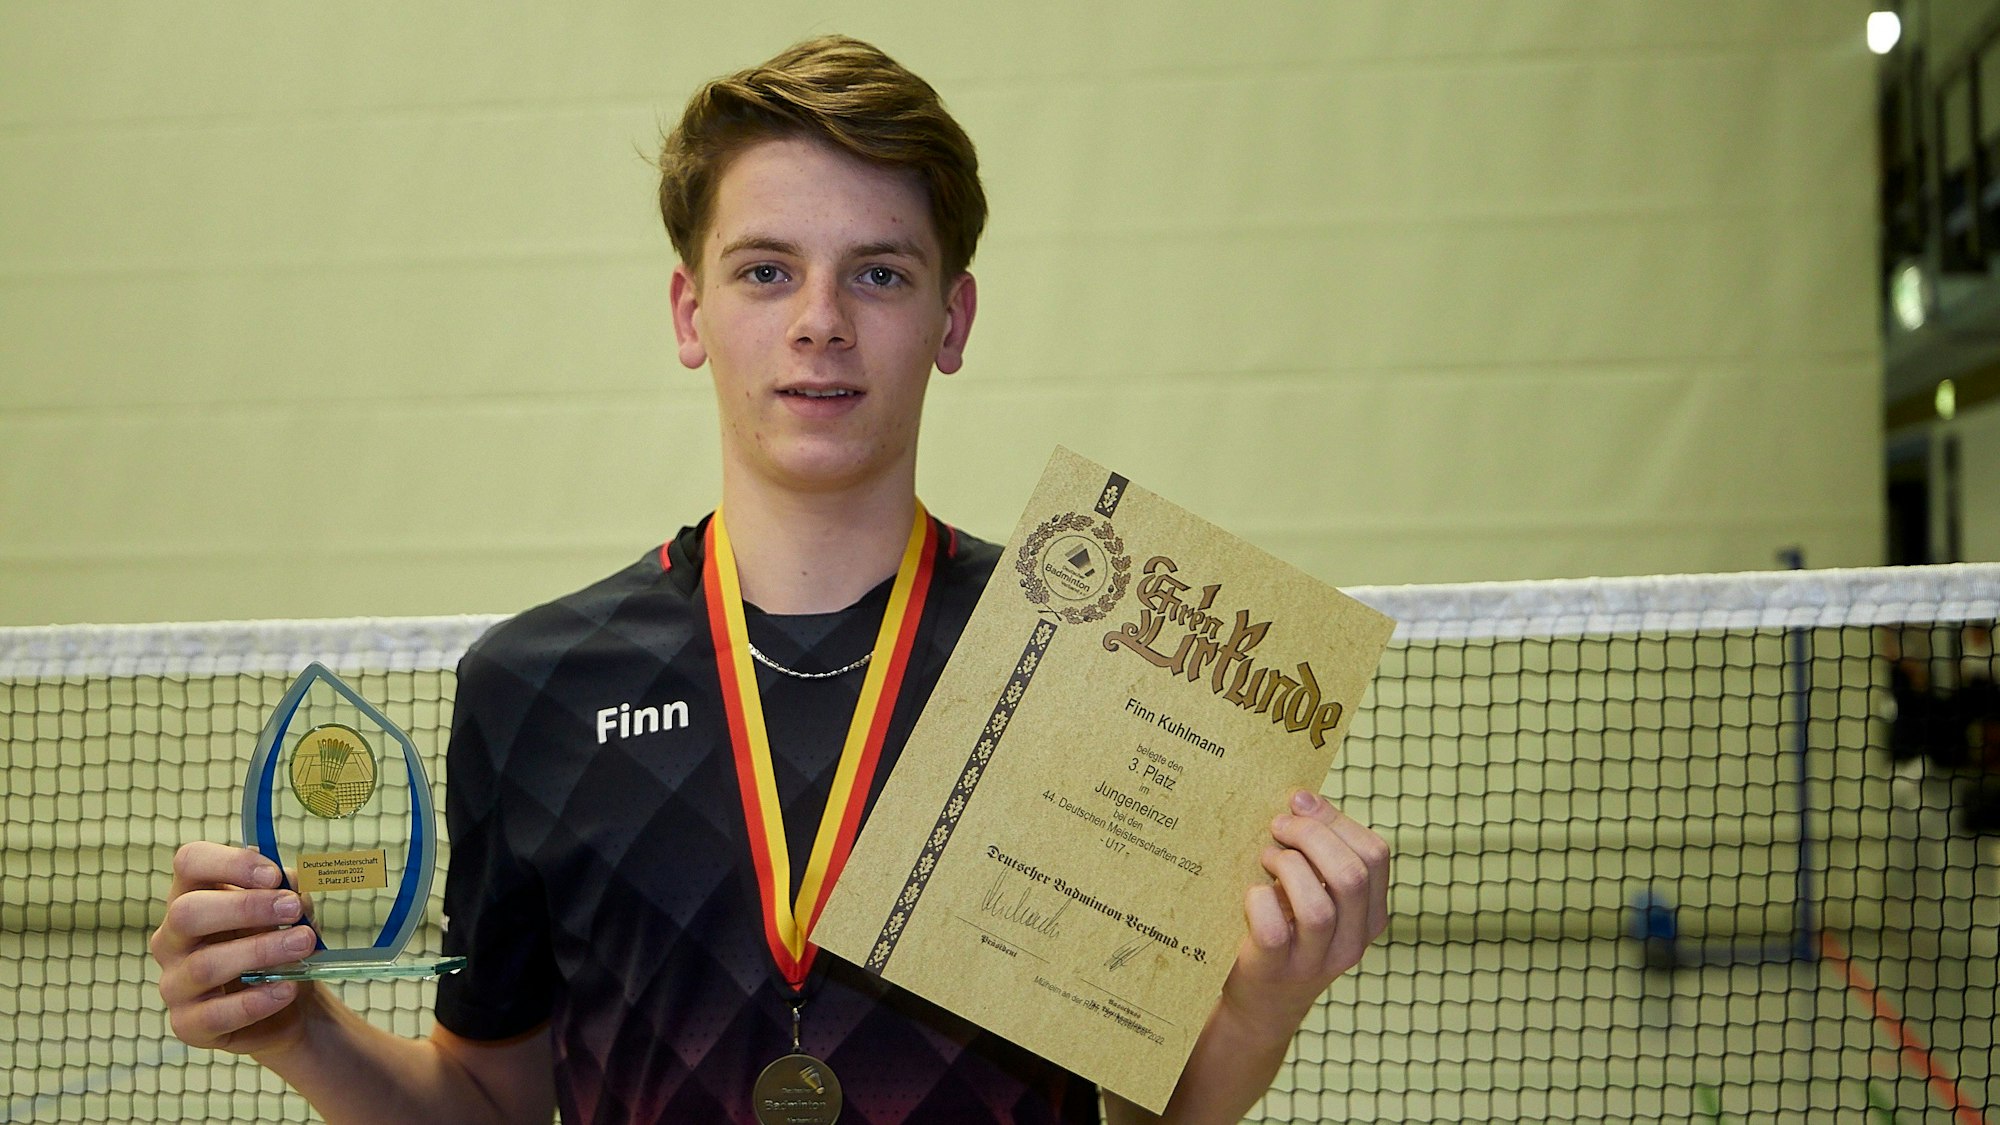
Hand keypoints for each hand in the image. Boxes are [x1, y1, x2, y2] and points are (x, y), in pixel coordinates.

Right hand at [151, 841, 319, 1056]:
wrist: (290, 1000)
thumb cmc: (280, 942)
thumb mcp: (290, 911)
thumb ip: (288, 893)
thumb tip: (289, 888)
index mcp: (192, 895)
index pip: (189, 863)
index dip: (230, 863)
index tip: (273, 876)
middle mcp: (172, 938)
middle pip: (188, 913)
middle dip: (245, 907)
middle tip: (292, 909)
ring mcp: (174, 982)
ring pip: (205, 964)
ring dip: (260, 951)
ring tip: (303, 945)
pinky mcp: (188, 1024)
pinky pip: (216, 1014)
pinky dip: (257, 1000)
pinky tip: (286, 989)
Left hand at [1223, 790, 1389, 1026]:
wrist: (1260, 1002)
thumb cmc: (1284, 930)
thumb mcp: (1314, 893)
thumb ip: (1317, 854)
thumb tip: (1300, 798)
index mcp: (1370, 915)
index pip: (1375, 855)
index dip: (1336, 819)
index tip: (1299, 801)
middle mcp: (1352, 941)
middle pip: (1350, 875)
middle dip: (1310, 836)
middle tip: (1276, 826)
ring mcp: (1315, 962)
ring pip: (1318, 907)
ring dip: (1287, 868)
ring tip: (1266, 859)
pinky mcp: (1275, 971)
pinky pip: (1272, 931)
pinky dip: (1259, 901)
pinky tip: (1252, 893)